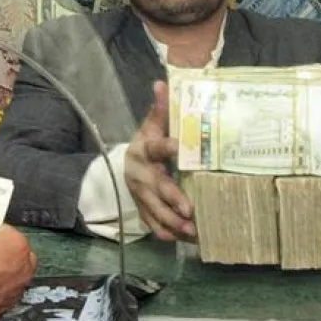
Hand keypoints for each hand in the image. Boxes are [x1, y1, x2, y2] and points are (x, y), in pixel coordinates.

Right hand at [125, 81, 194, 241]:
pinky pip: (150, 222)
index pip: (156, 147)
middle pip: (154, 186)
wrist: (129, 162)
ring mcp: (138, 193)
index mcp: (143, 148)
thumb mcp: (153, 123)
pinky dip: (163, 231)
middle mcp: (138, 172)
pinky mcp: (141, 207)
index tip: (182, 149)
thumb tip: (161, 82)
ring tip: (191, 230)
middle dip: (171, 199)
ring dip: (171, 221)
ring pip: (152, 209)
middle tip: (190, 210)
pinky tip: (179, 238)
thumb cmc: (150, 140)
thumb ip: (161, 107)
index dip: (168, 147)